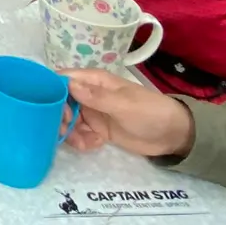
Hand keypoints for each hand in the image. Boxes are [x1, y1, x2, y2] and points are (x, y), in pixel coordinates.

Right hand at [61, 69, 196, 159]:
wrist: (172, 135)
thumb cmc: (149, 112)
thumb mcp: (123, 105)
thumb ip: (96, 97)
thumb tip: (69, 85)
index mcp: (95, 81)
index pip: (63, 79)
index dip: (53, 92)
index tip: (56, 111)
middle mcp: (90, 95)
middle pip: (60, 102)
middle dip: (59, 117)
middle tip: (65, 131)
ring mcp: (93, 112)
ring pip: (68, 120)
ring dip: (70, 133)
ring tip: (83, 142)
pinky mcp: (98, 129)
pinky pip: (80, 134)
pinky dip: (82, 141)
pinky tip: (93, 145)